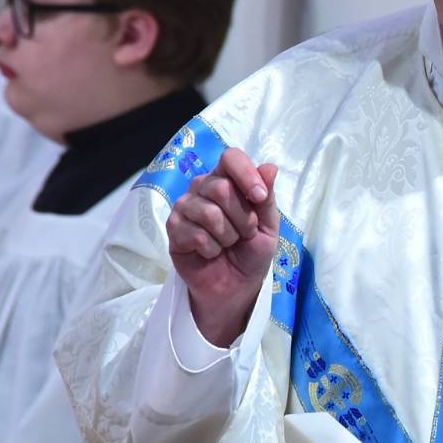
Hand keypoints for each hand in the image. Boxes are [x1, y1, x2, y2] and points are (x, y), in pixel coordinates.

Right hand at [166, 147, 279, 346]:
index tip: (259, 198)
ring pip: (209, 213)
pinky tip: (211, 253)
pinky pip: (195, 234)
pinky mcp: (173, 228)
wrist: (236, 285)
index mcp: (228, 179)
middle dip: (242, 218)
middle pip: (221, 188)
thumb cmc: (252, 251)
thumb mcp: (268, 225)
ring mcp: (185, 206)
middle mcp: (203, 187)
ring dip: (228, 236)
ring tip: (227, 244)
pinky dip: (212, 249)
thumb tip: (270, 167)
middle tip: (244, 233)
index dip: (246, 175)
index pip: (231, 157)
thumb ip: (267, 197)